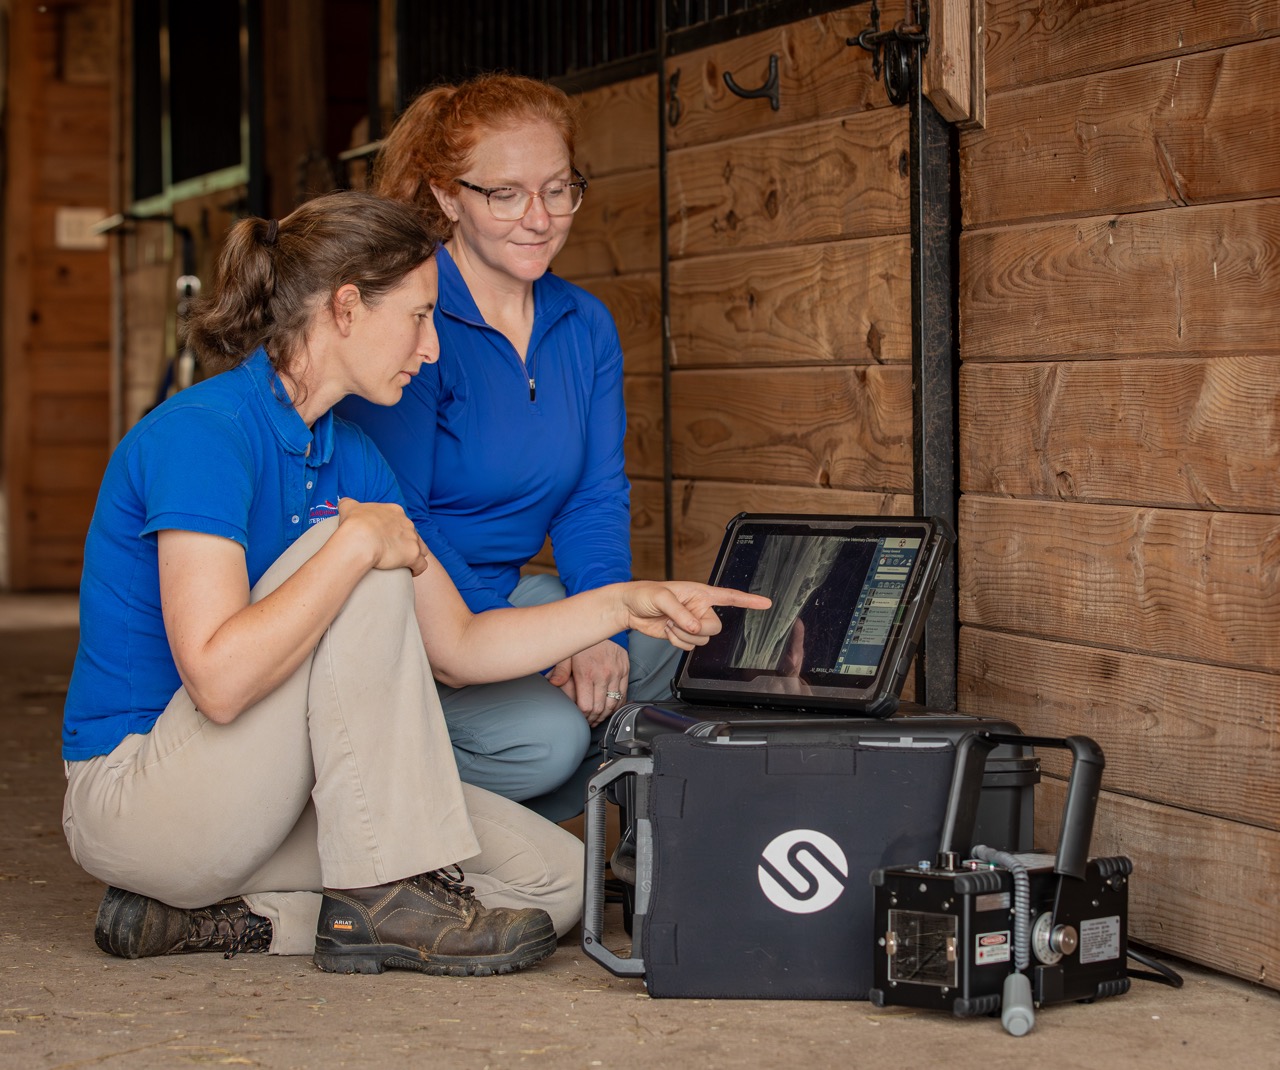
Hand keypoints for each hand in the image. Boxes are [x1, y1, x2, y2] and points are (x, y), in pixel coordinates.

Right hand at [336, 498, 429, 575]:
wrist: (360, 538)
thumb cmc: (354, 524)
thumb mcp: (349, 507)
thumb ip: (348, 503)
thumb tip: (344, 502)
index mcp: (394, 511)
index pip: (401, 521)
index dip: (396, 531)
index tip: (388, 539)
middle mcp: (407, 523)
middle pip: (412, 534)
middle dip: (406, 543)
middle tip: (394, 552)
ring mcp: (412, 539)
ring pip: (421, 548)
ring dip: (415, 555)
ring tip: (404, 564)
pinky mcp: (413, 555)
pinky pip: (422, 564)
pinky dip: (418, 569)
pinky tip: (411, 573)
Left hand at [546, 639, 629, 725]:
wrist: (600, 624)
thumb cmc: (581, 643)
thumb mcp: (565, 655)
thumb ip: (560, 671)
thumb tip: (554, 684)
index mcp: (587, 673)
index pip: (586, 706)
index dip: (583, 716)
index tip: (580, 718)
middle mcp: (603, 674)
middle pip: (600, 708)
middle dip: (593, 718)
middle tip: (589, 721)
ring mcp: (617, 672)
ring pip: (614, 704)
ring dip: (606, 714)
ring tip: (599, 717)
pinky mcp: (625, 669)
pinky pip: (624, 694)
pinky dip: (618, 705)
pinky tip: (610, 708)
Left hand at [621, 581, 770, 649]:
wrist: (629, 608)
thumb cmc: (644, 594)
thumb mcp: (662, 597)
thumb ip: (680, 612)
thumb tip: (694, 626)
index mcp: (700, 593)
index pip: (729, 596)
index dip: (748, 600)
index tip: (766, 603)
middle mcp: (700, 608)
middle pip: (715, 627)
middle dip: (696, 628)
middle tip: (678, 620)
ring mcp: (692, 622)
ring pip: (703, 640)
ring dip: (683, 636)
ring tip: (669, 622)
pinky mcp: (683, 634)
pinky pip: (690, 647)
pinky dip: (678, 642)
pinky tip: (667, 630)